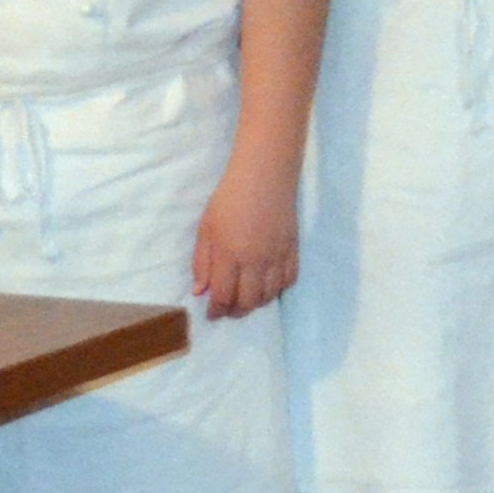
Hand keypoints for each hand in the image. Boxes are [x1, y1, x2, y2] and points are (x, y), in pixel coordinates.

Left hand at [190, 160, 299, 319]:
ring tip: (246, 300)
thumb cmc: (228, 200)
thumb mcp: (206, 229)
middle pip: (248, 302)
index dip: (216, 311)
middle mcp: (255, 262)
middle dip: (235, 312)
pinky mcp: (292, 250)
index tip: (212, 315)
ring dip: (256, 303)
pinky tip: (268, 286)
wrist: (264, 177)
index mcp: (229, 256)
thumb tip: (201, 291)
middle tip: (228, 311)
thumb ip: (202, 262)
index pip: (223, 296)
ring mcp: (277, 257)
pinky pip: (289, 281)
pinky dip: (277, 289)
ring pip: (269, 295)